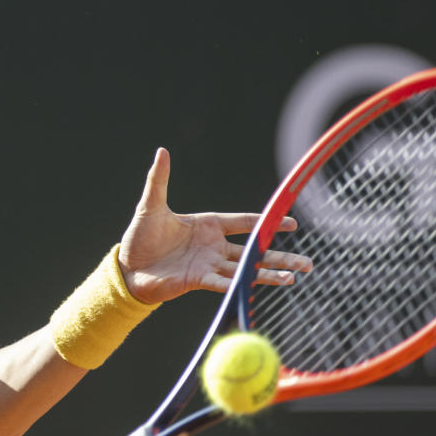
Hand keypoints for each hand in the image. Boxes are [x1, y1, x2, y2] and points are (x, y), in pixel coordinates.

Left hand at [118, 148, 312, 303]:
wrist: (126, 268)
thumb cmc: (139, 238)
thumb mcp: (151, 206)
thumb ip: (159, 180)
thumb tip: (161, 151)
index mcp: (207, 225)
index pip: (244, 221)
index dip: (267, 223)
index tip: (292, 223)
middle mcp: (213, 246)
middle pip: (254, 250)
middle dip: (281, 256)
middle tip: (309, 262)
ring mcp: (208, 265)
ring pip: (246, 270)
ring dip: (271, 273)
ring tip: (296, 276)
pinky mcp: (198, 280)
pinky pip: (225, 283)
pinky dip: (243, 284)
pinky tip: (264, 284)